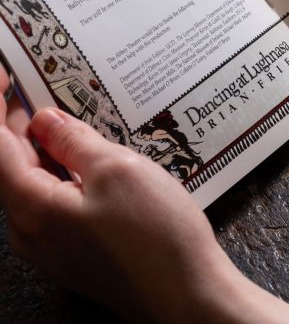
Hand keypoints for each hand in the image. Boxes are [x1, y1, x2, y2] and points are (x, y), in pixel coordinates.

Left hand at [0, 69, 288, 322]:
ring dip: (42, 146)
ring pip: (33, 182)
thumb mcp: (117, 170)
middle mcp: (32, 231)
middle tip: (33, 86)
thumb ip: (74, 142)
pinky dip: (59, 169)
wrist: (188, 297)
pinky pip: (53, 200)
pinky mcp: (75, 251)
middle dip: (17, 123)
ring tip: (63, 115)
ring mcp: (53, 245)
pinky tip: (85, 155)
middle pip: (10, 164)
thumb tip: (44, 121)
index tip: (4, 73)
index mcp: (33, 208)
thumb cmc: (156, 237)